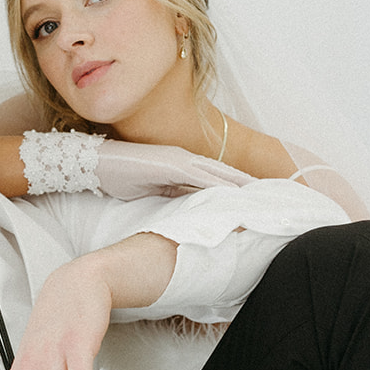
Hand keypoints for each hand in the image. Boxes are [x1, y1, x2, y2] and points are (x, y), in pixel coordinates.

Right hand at [97, 139, 252, 199]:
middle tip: (275, 197)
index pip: (217, 177)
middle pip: (226, 173)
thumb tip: (186, 211)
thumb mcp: (150, 190)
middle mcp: (185, 159)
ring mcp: (179, 159)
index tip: (259, 199)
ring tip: (266, 197)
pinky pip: (202, 177)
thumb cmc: (117, 176)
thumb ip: (169, 195)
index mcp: (181, 164)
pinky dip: (222, 185)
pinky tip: (239, 195)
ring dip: (244, 185)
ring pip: (220, 173)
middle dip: (250, 185)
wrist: (93, 162)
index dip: (239, 187)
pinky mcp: (171, 164)